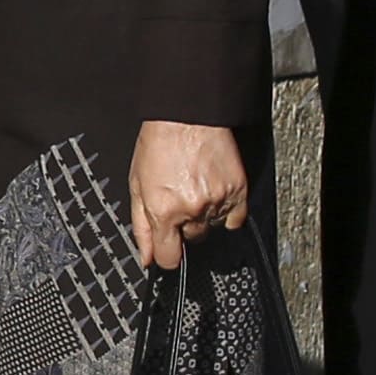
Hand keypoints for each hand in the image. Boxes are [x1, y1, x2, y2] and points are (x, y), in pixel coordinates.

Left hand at [127, 121, 250, 270]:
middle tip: (179, 198)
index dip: (167, 253)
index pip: (170, 258)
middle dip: (184, 226)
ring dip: (204, 215)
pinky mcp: (238, 191)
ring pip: (212, 227)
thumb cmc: (159, 143)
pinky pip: (235, 218)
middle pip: (192, 240)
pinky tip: (213, 192)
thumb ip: (141, 227)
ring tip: (195, 187)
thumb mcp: (137, 186)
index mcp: (164, 211)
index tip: (168, 246)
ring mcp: (218, 201)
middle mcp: (192, 210)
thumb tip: (146, 258)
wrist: (187, 116)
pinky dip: (226, 211)